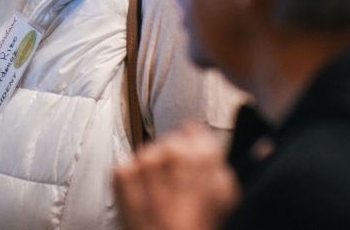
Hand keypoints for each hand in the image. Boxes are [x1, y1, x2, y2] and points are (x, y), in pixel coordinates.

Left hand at [113, 123, 238, 229]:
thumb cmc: (198, 228)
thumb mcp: (226, 196)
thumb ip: (218, 166)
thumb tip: (213, 153)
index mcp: (200, 153)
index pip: (193, 129)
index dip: (194, 145)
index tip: (192, 157)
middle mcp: (170, 150)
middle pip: (170, 142)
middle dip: (174, 159)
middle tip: (178, 186)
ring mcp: (143, 161)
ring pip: (149, 154)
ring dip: (154, 169)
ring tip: (161, 198)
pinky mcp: (122, 174)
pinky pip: (129, 168)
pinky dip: (136, 181)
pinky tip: (146, 201)